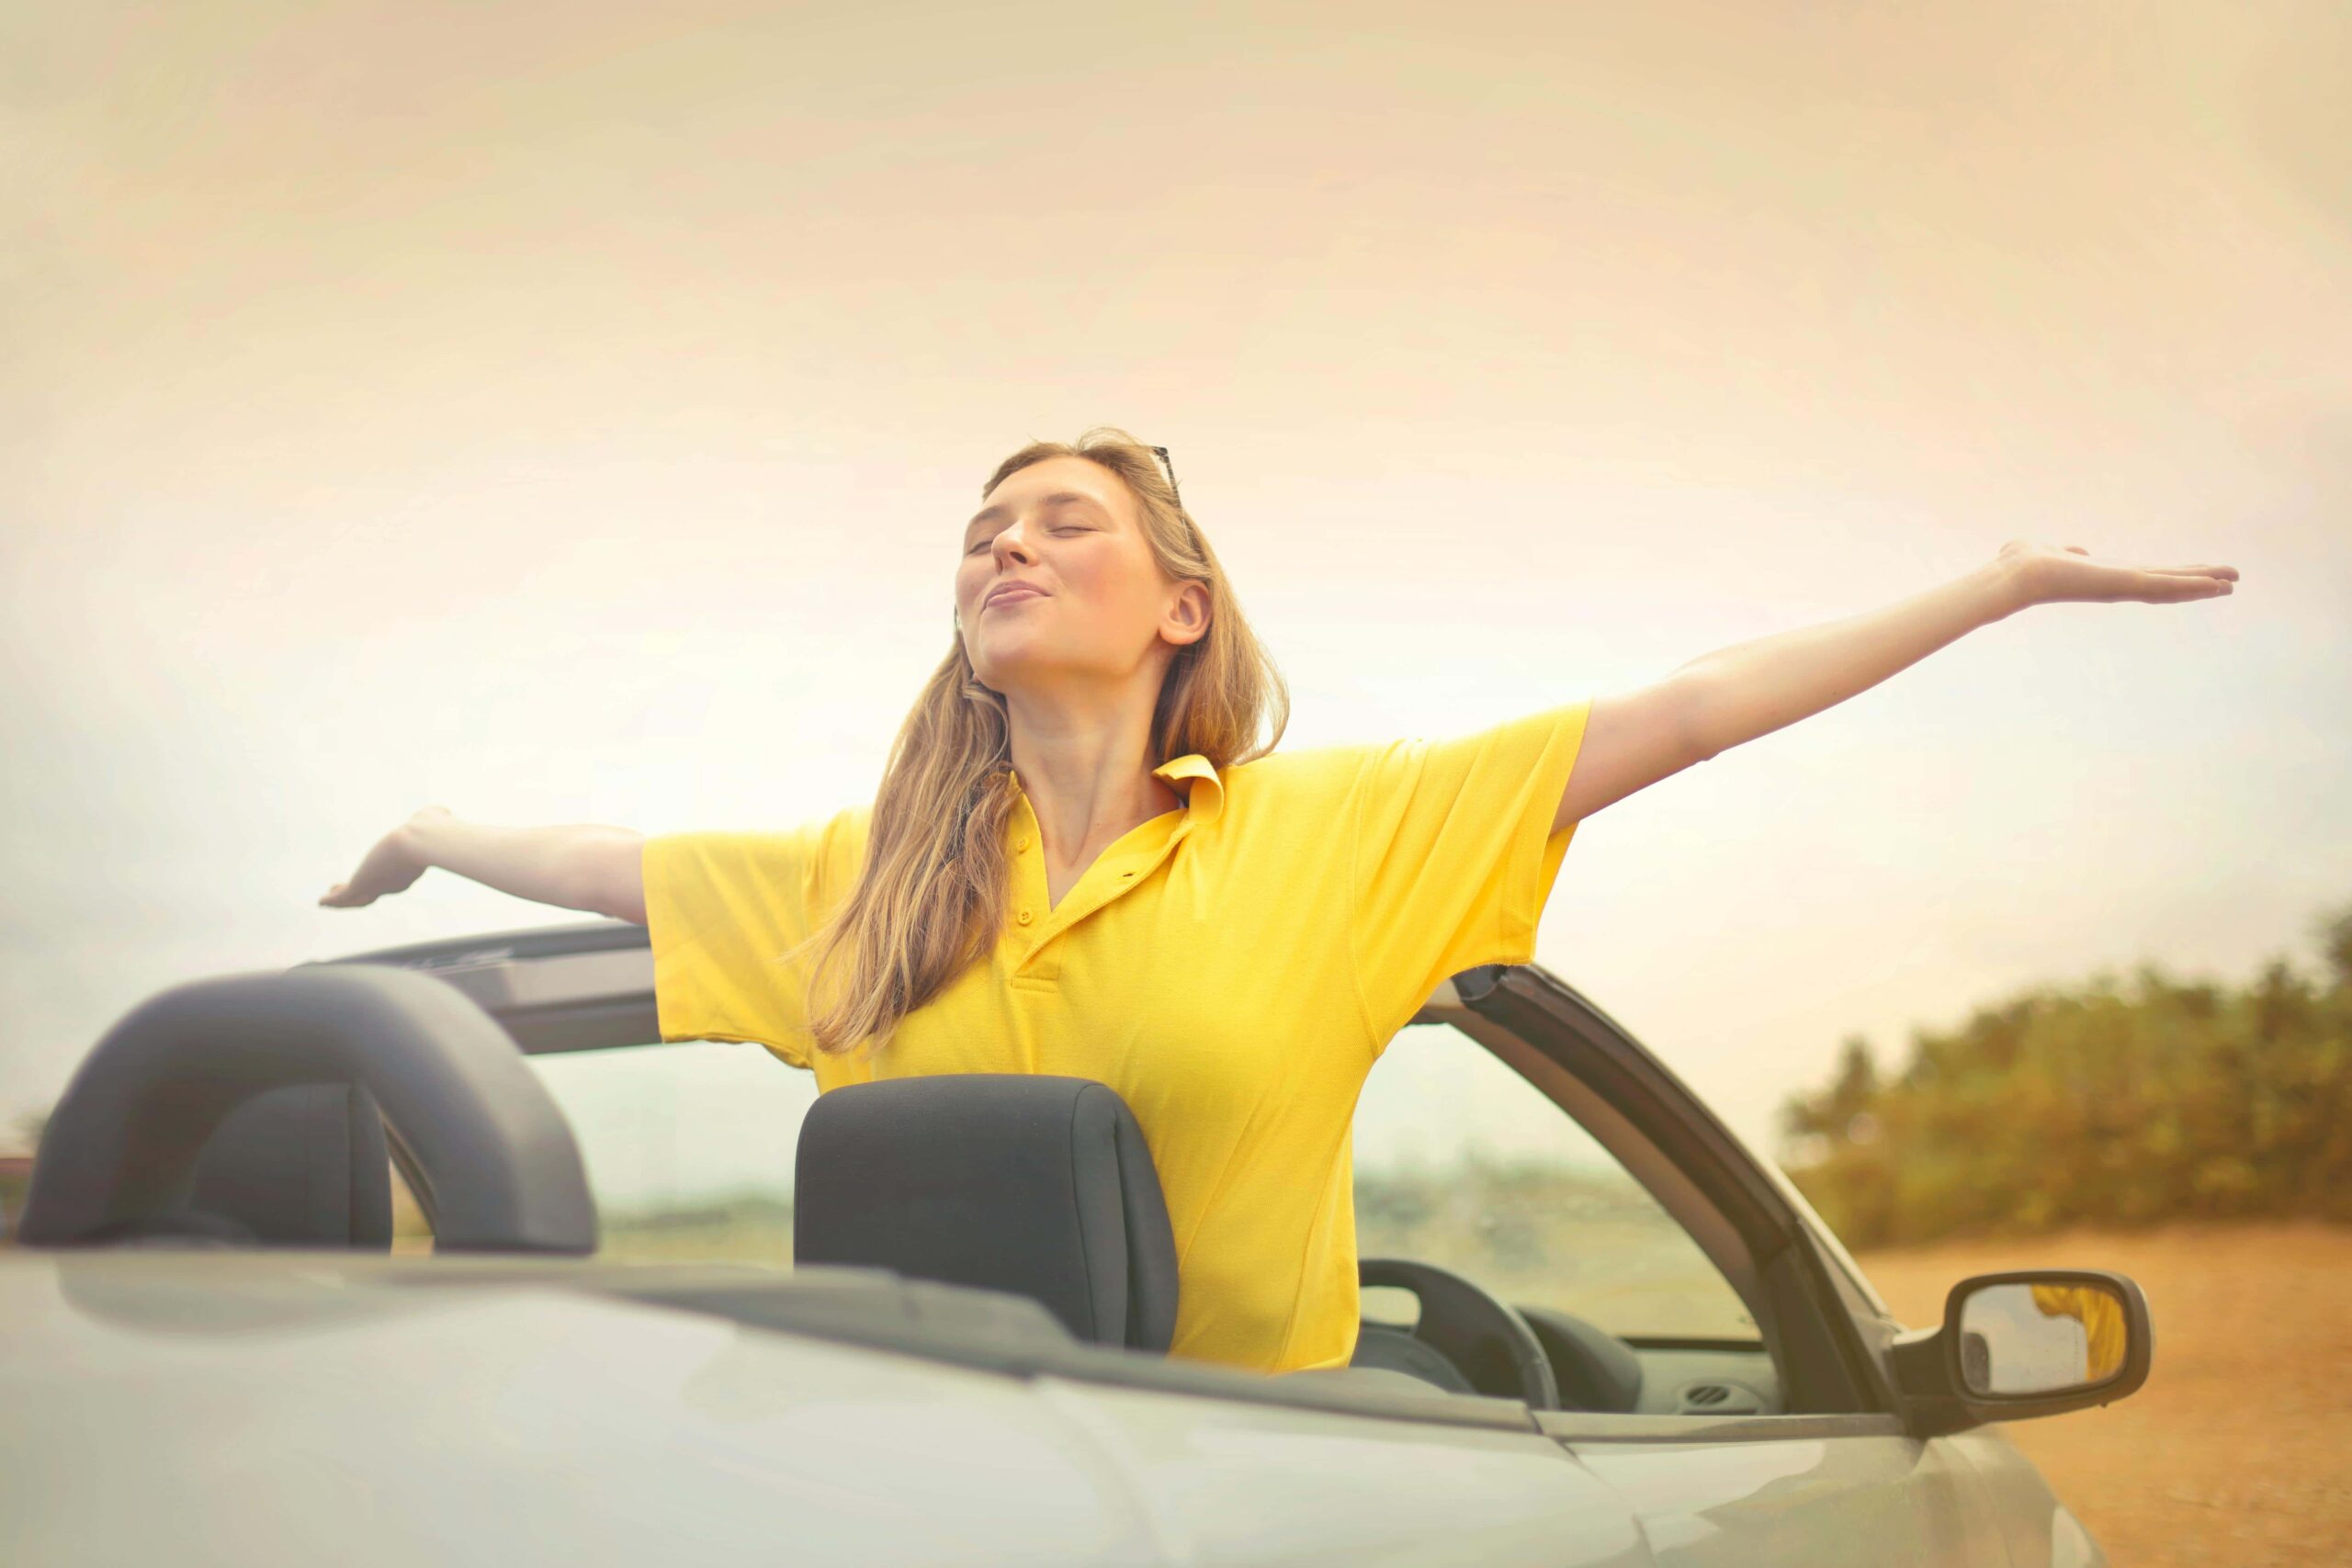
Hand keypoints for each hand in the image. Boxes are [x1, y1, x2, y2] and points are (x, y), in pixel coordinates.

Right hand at [319, 806, 447, 907]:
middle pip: (373, 892)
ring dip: (342, 899)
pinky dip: (333, 901)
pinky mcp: (361, 883)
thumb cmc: (429, 829)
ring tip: (327, 898)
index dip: (382, 879)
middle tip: (343, 890)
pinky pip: (344, 897)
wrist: (420, 839)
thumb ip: (435, 818)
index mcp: (408, 871)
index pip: (392, 880)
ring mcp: (378, 885)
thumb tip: (440, 812)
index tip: (374, 872)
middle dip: (359, 893)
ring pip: (357, 898)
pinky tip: (321, 902)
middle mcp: (393, 882)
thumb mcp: (432, 820)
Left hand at [1994, 539, 2237, 612]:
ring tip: (2232, 584)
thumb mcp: (2049, 551)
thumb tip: (2074, 551)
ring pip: (2172, 586)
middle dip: (2198, 582)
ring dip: (2203, 585)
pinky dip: (2191, 586)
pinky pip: (2164, 585)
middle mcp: (2117, 585)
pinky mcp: (2122, 584)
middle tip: (2230, 582)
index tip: (2198, 575)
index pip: (2149, 576)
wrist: (2013, 576)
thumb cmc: (2019, 565)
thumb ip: (2065, 551)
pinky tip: (2216, 586)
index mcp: (2104, 577)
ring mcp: (2121, 586)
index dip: (2175, 575)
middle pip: (2168, 583)